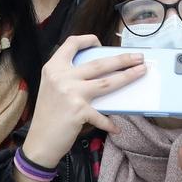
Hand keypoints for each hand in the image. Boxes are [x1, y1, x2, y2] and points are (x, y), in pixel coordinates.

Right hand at [23, 35, 144, 174]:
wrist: (40, 141)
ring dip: (127, 76)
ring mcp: (71, 93)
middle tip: (139, 57)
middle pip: (98, 63)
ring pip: (106, 82)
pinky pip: (102, 116)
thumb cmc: (48, 114)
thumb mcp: (51, 88)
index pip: (71, 43)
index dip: (87, 40)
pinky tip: (117, 128)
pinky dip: (110, 124)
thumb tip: (100, 72)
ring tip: (141, 72)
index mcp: (54, 67)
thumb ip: (69, 76)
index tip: (101, 44)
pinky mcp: (79, 111)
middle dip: (122, 59)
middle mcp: (62, 77)